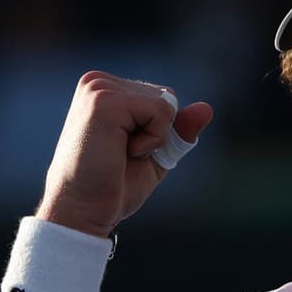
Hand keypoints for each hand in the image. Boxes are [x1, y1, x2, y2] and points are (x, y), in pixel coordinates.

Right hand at [35, 71, 213, 236]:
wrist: (83, 210)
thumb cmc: (114, 186)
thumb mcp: (156, 152)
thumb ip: (179, 129)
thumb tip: (207, 108)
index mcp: (105, 89)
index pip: (162, 97)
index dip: (159, 131)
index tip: (125, 151)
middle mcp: (98, 82)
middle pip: (167, 97)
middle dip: (158, 132)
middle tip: (122, 155)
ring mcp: (98, 88)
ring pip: (166, 103)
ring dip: (155, 137)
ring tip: (119, 152)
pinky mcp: (104, 101)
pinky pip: (161, 111)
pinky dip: (153, 139)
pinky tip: (121, 150)